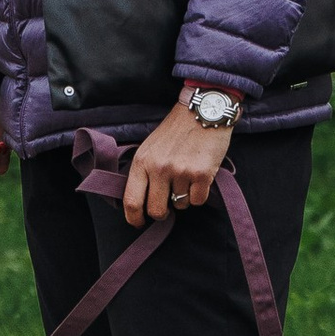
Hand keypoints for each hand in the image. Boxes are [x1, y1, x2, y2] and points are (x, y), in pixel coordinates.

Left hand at [122, 103, 234, 223]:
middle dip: (162, 212)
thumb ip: (143, 172)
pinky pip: (197, 201)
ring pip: (180, 205)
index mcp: (142, 162)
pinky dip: (199, 194)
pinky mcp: (202, 174)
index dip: (134, 218)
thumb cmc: (175, 132)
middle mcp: (159, 168)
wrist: (202, 112)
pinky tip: (199, 176)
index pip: (131, 201)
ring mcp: (181, 172)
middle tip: (167, 204)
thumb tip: (140, 202)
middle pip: (157, 210)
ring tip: (186, 176)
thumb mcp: (149, 148)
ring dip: (183, 197)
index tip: (139, 223)